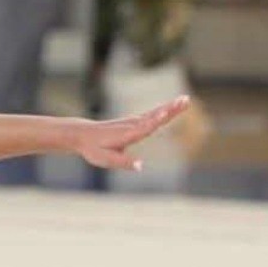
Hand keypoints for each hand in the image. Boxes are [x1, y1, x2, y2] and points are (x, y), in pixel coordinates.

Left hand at [71, 96, 189, 171]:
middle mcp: (132, 125)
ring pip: (155, 113)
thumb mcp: (105, 159)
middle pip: (155, 116)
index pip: (144, 127)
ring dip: (171, 106)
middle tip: (185, 99)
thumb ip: (123, 163)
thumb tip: (141, 166)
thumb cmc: (93, 149)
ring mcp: (133, 122)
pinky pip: (152, 115)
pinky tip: (173, 106)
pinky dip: (164, 110)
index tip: (166, 112)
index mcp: (127, 134)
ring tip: (185, 99)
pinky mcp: (133, 122)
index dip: (156, 120)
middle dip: (171, 109)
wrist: (82, 135)